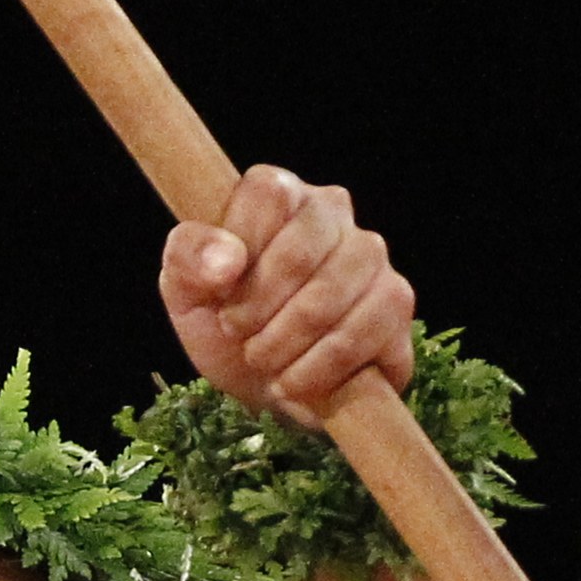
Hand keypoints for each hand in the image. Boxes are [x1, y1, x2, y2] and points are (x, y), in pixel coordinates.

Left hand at [156, 168, 413, 423]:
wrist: (266, 386)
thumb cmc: (227, 324)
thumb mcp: (185, 292)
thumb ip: (188, 257)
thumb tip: (227, 260)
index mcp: (280, 194)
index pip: (267, 193)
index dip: (240, 249)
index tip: (221, 293)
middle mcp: (333, 213)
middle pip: (299, 252)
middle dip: (257, 310)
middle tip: (239, 335)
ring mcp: (371, 257)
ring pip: (329, 298)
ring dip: (284, 344)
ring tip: (264, 360)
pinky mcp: (395, 304)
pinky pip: (363, 333)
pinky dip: (318, 369)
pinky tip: (295, 381)